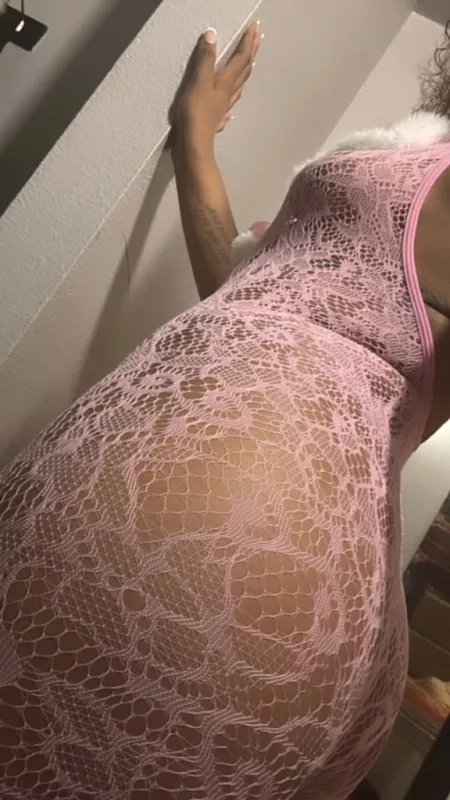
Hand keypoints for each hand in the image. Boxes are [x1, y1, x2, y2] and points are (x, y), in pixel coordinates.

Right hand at [174, 23, 261, 149]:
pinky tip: (231, 106)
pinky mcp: (215, 119)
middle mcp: (228, 94)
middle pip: (244, 71)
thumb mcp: (199, 82)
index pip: (241, 58)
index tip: (255, 27)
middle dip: (251, 53)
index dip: (248, 42)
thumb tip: (213, 35)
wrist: (193, 146)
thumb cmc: (196, 114)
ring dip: (245, 72)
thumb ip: (206, 60)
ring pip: (239, 87)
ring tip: (250, 65)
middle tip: (259, 39)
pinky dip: (232, 98)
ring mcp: (223, 108)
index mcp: (226, 83)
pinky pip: (228, 104)